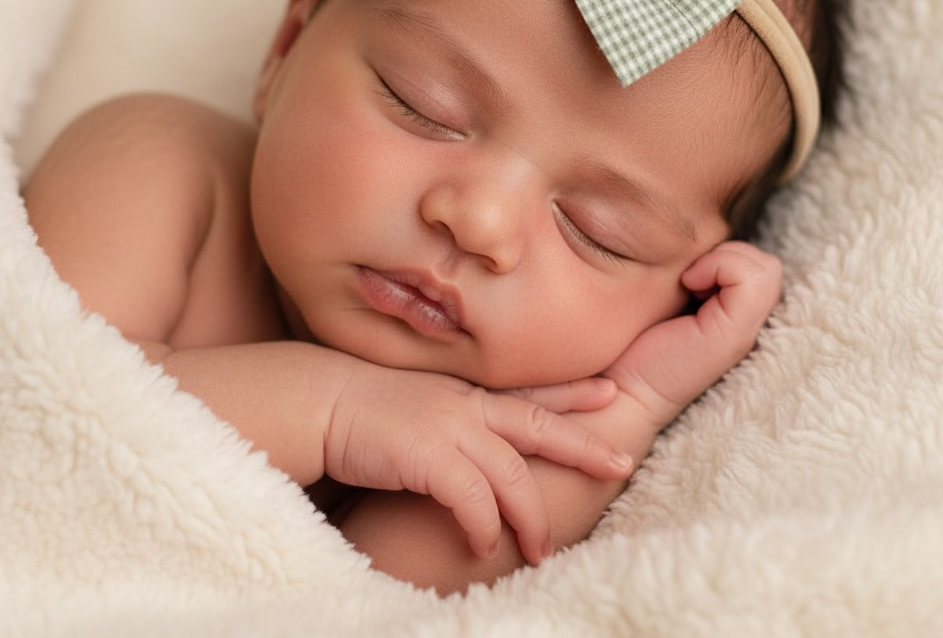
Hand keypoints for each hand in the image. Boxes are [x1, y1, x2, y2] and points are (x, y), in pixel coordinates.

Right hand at [323, 366, 631, 563]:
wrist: (321, 402)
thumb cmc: (366, 409)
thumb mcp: (422, 405)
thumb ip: (451, 419)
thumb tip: (471, 449)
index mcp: (467, 395)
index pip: (532, 392)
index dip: (573, 393)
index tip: (611, 390)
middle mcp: (466, 406)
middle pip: (540, 425)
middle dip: (583, 445)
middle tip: (621, 463)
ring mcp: (449, 428)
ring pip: (512, 474)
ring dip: (531, 517)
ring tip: (542, 551)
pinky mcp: (427, 456)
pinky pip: (471, 499)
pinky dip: (483, 526)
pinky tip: (483, 546)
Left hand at [602, 241, 781, 430]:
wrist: (619, 386)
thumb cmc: (632, 341)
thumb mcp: (665, 295)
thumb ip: (690, 273)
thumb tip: (699, 245)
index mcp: (735, 317)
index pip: (756, 263)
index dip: (723, 255)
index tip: (686, 274)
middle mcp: (747, 326)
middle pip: (764, 263)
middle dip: (725, 256)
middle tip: (688, 278)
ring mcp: (745, 332)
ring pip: (764, 267)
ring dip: (723, 261)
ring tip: (690, 282)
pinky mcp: (734, 336)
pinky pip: (749, 275)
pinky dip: (719, 266)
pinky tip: (689, 285)